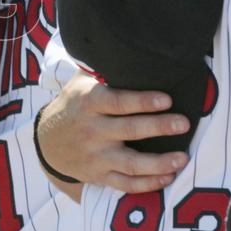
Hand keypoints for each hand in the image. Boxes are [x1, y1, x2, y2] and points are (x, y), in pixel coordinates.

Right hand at [36, 71, 189, 193]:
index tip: (166, 99)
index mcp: (89, 104)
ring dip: (158, 163)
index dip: (142, 101)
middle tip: (184, 123)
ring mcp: (95, 156)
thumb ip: (102, 70)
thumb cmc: (73, 105)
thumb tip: (128, 47)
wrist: (47, 141)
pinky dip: (147, 184)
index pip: (118, 102)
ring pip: (130, 164)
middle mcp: (92, 131)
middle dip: (158, 127)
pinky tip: (168, 177)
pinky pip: (126, 184)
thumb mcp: (80, 83)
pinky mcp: (99, 176)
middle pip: (129, 130)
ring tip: (182, 158)